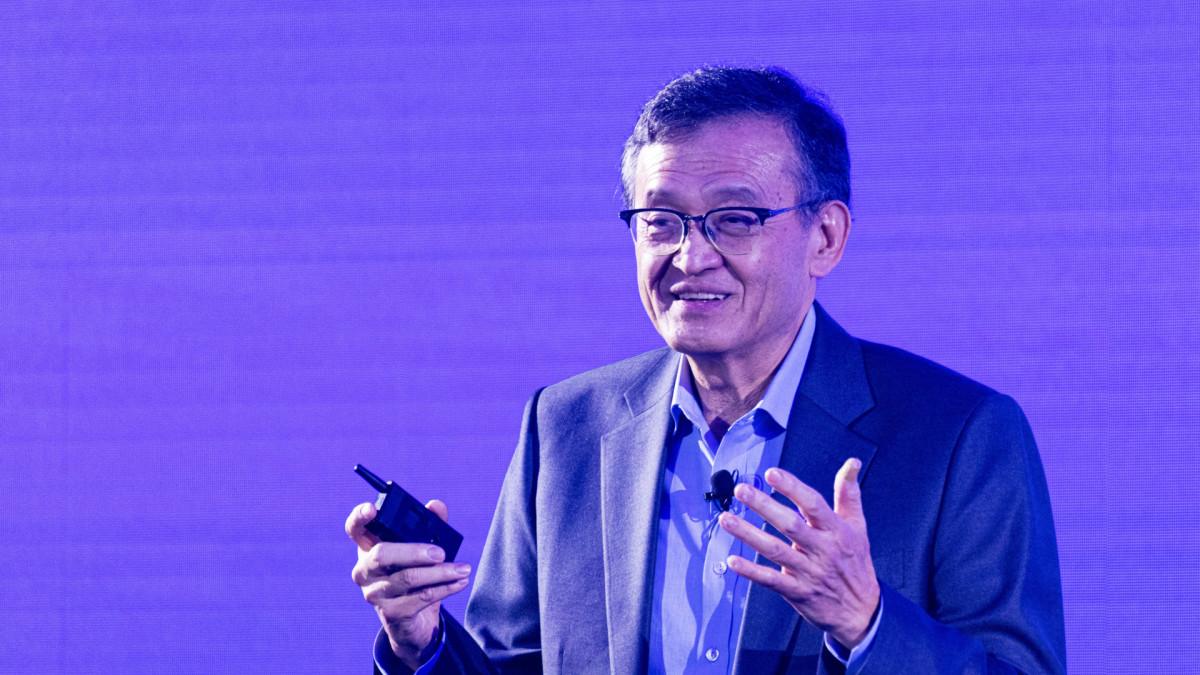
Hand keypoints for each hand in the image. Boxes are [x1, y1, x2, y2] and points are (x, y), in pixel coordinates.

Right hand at [346, 500, 470, 669]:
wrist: (412, 623)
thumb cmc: (414, 575)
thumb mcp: (421, 549)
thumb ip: (430, 524)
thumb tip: (436, 506)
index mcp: (368, 547)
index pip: (354, 529)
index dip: (359, 517)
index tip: (372, 509)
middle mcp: (364, 570)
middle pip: (382, 554)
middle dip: (414, 551)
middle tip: (441, 553)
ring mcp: (374, 593)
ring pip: (407, 578)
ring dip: (440, 572)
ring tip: (463, 569)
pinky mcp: (390, 613)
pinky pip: (420, 597)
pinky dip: (445, 588)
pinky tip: (460, 582)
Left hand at [719, 458, 878, 647]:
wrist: (862, 611)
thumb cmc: (856, 564)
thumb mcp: (858, 526)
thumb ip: (849, 494)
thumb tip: (851, 463)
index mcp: (836, 530)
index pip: (813, 504)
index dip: (792, 488)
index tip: (772, 473)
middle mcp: (821, 549)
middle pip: (790, 525)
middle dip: (764, 506)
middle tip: (741, 491)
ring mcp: (808, 571)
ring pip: (775, 550)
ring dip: (748, 534)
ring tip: (727, 519)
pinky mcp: (797, 591)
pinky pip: (771, 580)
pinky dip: (751, 571)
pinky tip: (733, 561)